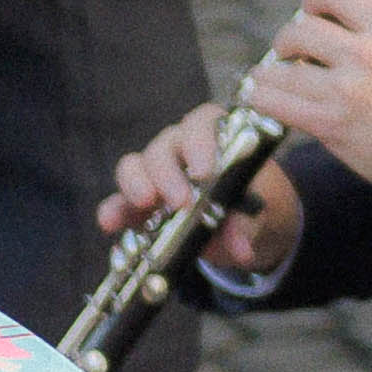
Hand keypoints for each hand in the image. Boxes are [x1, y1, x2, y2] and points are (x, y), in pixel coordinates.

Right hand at [105, 101, 304, 278]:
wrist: (244, 226)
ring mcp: (154, 176)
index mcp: (215, 138)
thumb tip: (240, 247)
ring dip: (136, 185)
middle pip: (162, 147)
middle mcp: (179, 150)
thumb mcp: (259, 214)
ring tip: (145, 204)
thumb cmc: (253, 205)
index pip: (202, 123)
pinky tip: (111, 225)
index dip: (199, 143)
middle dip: (167, 174)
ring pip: (134, 166)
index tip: (203, 173)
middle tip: (179, 203)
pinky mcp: (136, 206)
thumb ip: (247, 225)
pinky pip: (117, 203)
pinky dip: (113, 213)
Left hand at [238, 0, 371, 200]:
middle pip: (300, 29)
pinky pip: (277, 104)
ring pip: (281, 68)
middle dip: (287, 39)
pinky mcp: (328, 123)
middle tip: (288, 50)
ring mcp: (345, 89)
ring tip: (266, 77)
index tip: (310, 9)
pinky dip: (261, 99)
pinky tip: (259, 97)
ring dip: (268, 72)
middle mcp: (366, 53)